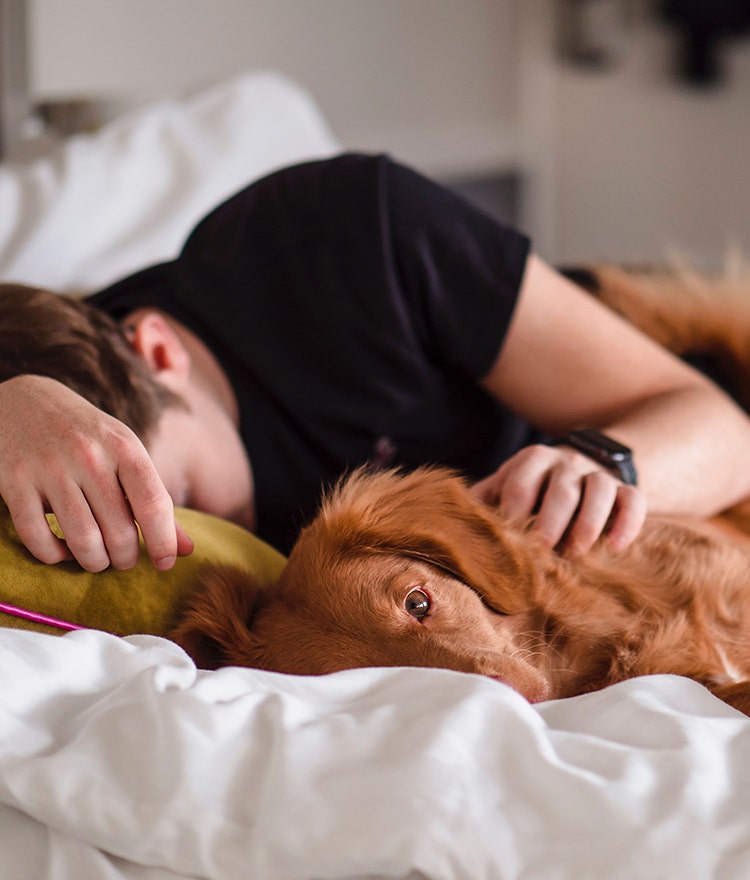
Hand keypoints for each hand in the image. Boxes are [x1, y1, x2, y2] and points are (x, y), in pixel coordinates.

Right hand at [0, 375, 192, 571]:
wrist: (23, 400)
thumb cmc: (87, 436)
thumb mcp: (126, 454)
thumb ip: (155, 500)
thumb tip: (187, 550)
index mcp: (124, 447)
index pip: (154, 505)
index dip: (164, 543)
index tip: (164, 563)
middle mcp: (89, 456)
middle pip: (120, 532)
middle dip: (126, 558)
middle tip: (123, 558)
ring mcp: (49, 469)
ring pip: (82, 542)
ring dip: (94, 562)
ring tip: (98, 559)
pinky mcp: (14, 482)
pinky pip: (38, 539)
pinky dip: (53, 555)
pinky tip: (62, 549)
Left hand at [471, 443, 646, 553]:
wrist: (577, 467)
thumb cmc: (531, 488)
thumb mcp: (504, 486)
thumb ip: (483, 501)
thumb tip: (453, 527)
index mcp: (531, 460)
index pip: (520, 483)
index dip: (514, 512)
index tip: (508, 540)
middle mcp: (566, 463)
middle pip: (562, 488)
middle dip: (551, 520)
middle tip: (542, 549)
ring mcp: (598, 474)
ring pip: (600, 490)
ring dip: (589, 522)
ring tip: (577, 551)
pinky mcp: (626, 489)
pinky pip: (634, 500)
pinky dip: (627, 523)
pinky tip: (614, 548)